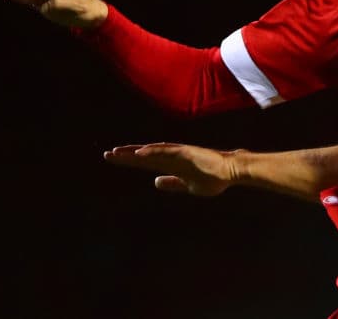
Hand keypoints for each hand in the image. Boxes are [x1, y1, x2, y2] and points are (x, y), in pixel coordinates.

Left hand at [104, 143, 235, 196]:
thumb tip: (155, 181)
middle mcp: (172, 157)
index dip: (129, 160)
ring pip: (151, 151)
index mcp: (171, 166)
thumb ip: (172, 183)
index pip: (146, 162)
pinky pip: (166, 151)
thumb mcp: (188, 186)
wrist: (231, 172)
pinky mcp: (185, 152)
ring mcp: (178, 153)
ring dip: (134, 152)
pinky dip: (152, 151)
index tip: (113, 158)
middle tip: (107, 155)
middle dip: (126, 155)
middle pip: (144, 155)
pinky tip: (139, 153)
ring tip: (117, 153)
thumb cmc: (214, 179)